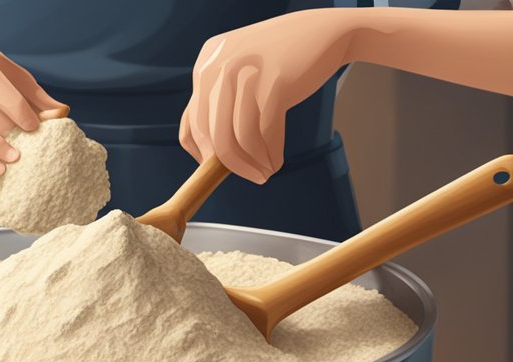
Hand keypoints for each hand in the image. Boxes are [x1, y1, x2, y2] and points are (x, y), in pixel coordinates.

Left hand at [180, 10, 356, 183]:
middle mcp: (219, 67)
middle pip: (214, 137)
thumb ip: (219, 103)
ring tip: (265, 172)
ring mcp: (246, 73)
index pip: (190, 125)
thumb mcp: (238, 71)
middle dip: (232, 167)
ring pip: (238, 140)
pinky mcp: (274, 82)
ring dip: (253, 165)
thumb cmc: (279, 60)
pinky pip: (265, 134)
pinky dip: (271, 155)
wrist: (322, 32)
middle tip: (251, 177)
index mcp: (205, 65)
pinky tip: (277, 161)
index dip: (203, 156)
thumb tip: (208, 158)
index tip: (219, 170)